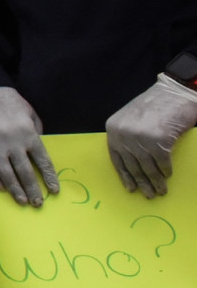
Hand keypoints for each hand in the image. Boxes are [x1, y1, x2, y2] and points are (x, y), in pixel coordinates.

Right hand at [0, 86, 58, 206]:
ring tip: (21, 201)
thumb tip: (38, 155)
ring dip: (15, 189)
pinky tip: (1, 187)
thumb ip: (36, 134)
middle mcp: (13, 141)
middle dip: (33, 190)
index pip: (42, 161)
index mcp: (29, 133)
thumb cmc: (11, 104)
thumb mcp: (31, 115)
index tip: (54, 191)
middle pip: (25, 172)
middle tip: (37, 203)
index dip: (49, 178)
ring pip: (6, 173)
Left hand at [107, 78, 196, 198]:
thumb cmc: (155, 106)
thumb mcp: (132, 120)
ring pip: (147, 167)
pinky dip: (166, 171)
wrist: (174, 93)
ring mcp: (140, 137)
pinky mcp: (158, 140)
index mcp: (113, 129)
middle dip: (142, 182)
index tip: (131, 188)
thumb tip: (133, 165)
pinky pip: (162, 162)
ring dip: (155, 181)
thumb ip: (128, 137)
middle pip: (132, 165)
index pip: (116, 158)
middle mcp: (123, 134)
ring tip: (161, 191)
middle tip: (148, 195)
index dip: (125, 175)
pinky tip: (169, 176)